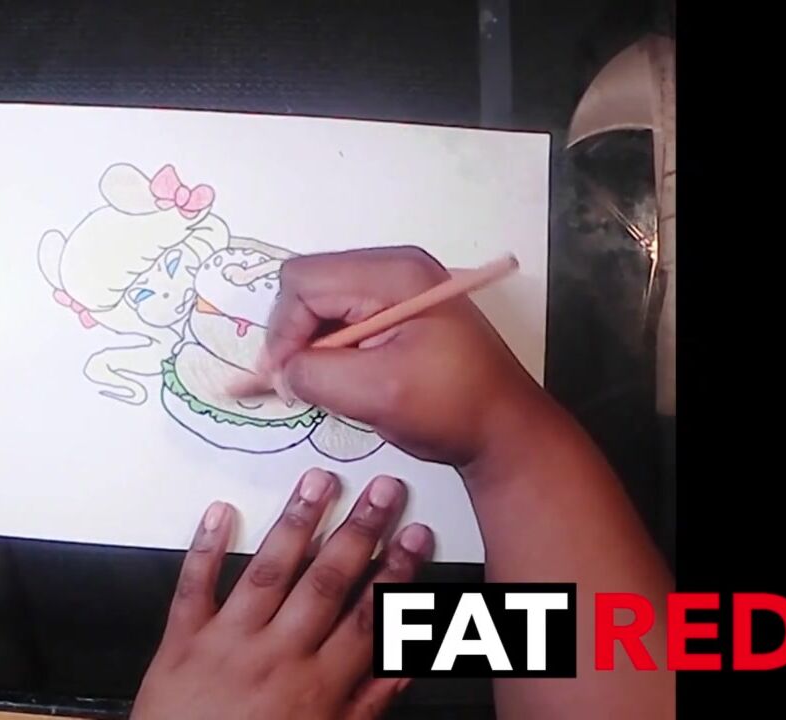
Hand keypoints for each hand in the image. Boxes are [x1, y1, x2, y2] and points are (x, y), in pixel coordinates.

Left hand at [132, 468, 433, 719]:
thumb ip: (370, 701)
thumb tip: (405, 658)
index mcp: (315, 687)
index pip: (366, 617)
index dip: (396, 573)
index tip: (416, 535)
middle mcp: (275, 657)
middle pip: (325, 584)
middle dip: (359, 532)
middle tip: (384, 490)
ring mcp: (227, 644)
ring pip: (268, 573)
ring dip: (297, 524)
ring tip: (321, 482)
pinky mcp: (182, 643)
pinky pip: (193, 589)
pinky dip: (204, 549)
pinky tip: (221, 511)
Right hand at [260, 247, 549, 467]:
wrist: (505, 428)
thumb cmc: (453, 408)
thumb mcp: (378, 393)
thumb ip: (317, 375)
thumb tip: (279, 371)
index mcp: (393, 273)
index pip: (304, 282)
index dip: (284, 331)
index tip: (284, 380)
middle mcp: (392, 268)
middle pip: (309, 286)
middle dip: (295, 336)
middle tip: (298, 385)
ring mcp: (396, 287)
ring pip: (322, 305)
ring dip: (312, 346)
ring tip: (323, 387)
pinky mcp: (397, 310)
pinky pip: (343, 319)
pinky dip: (330, 351)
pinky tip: (342, 381)